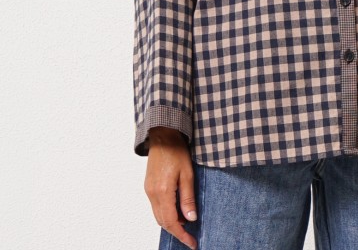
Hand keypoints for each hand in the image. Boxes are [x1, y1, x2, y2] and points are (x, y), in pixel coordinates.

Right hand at [144, 127, 197, 249]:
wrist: (163, 135)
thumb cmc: (176, 151)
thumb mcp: (187, 174)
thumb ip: (188, 198)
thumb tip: (191, 219)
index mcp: (162, 191)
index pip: (171, 222)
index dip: (182, 235)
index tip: (192, 243)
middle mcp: (152, 193)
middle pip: (163, 222)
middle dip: (177, 231)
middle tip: (191, 236)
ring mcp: (149, 190)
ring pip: (158, 215)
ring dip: (171, 222)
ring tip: (187, 222)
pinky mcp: (149, 186)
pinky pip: (156, 206)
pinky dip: (166, 212)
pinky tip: (178, 210)